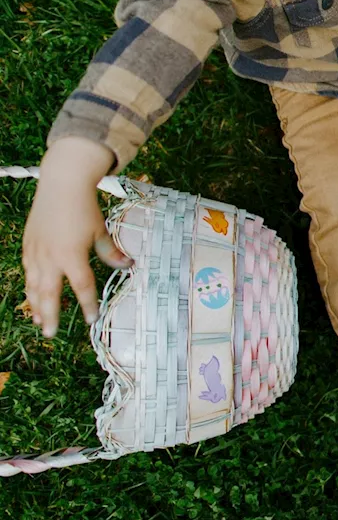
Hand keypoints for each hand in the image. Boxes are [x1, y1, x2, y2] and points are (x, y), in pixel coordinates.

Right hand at [22, 137, 126, 336]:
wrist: (61, 184)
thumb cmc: (84, 208)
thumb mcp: (101, 230)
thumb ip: (110, 252)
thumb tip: (127, 266)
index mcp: (71, 255)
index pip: (81, 287)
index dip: (87, 304)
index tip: (91, 318)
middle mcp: (50, 257)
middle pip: (49, 294)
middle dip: (50, 316)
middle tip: (50, 334)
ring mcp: (36, 252)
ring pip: (33, 286)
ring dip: (36, 305)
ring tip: (39, 321)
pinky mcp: (28, 245)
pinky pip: (27, 272)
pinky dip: (30, 287)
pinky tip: (32, 295)